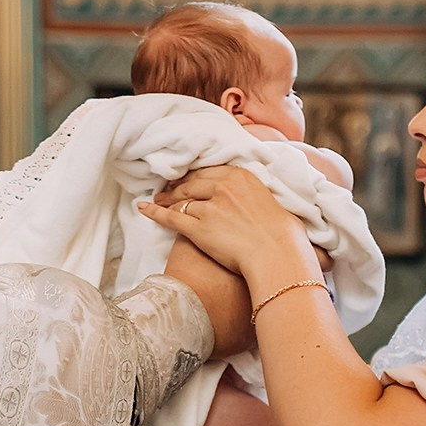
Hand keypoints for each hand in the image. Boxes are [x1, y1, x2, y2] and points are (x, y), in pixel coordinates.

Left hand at [139, 165, 314, 294]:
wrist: (277, 253)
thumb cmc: (281, 233)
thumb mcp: (269, 201)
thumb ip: (252, 195)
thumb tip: (251, 202)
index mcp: (241, 176)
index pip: (210, 172)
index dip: (195, 176)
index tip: (187, 179)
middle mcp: (223, 187)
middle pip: (192, 183)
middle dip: (177, 186)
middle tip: (167, 189)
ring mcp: (210, 207)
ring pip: (181, 200)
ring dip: (167, 200)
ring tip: (158, 200)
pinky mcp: (200, 228)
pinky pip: (171, 217)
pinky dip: (155, 212)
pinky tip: (143, 208)